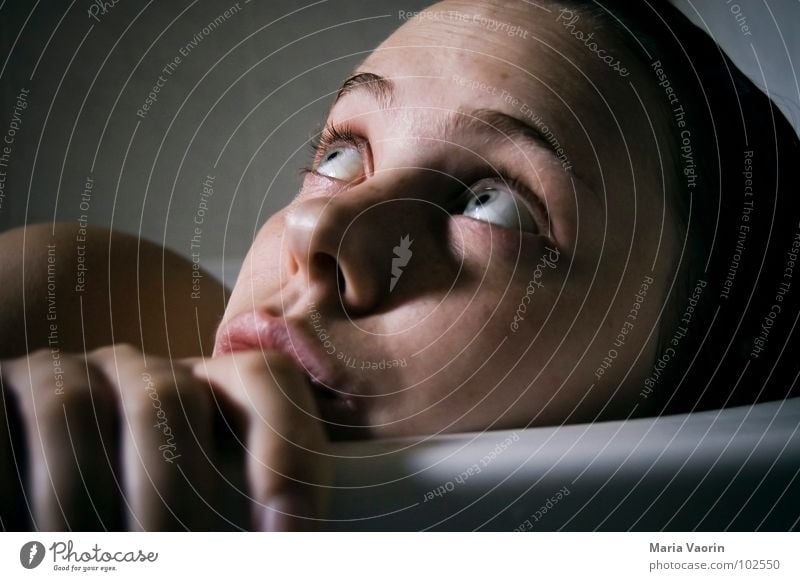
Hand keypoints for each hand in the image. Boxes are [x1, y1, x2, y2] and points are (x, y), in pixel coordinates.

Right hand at [0, 344, 330, 530]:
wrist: (34, 469)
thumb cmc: (127, 504)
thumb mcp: (188, 502)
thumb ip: (230, 510)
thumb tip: (280, 540)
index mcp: (204, 395)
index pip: (266, 378)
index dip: (288, 445)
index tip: (286, 533)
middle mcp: (141, 376)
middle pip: (171, 396)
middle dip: (173, 498)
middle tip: (175, 561)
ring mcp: (67, 377)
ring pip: (75, 404)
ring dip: (82, 503)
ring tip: (86, 559)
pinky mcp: (0, 391)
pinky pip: (0, 423)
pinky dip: (7, 478)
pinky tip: (22, 530)